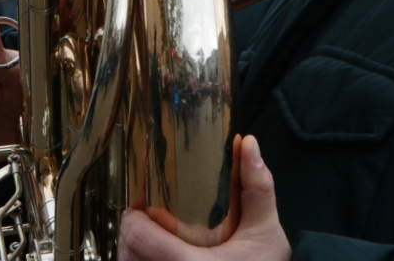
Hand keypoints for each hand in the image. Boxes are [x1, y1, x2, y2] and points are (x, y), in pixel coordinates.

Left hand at [118, 136, 289, 260]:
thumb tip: (247, 143)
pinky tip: (157, 253)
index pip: (137, 236)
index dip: (134, 216)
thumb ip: (257, 187)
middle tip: (147, 214)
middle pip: (128, 251)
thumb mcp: (266, 229)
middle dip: (134, 229)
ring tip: (151, 233)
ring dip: (135, 249)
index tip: (143, 200)